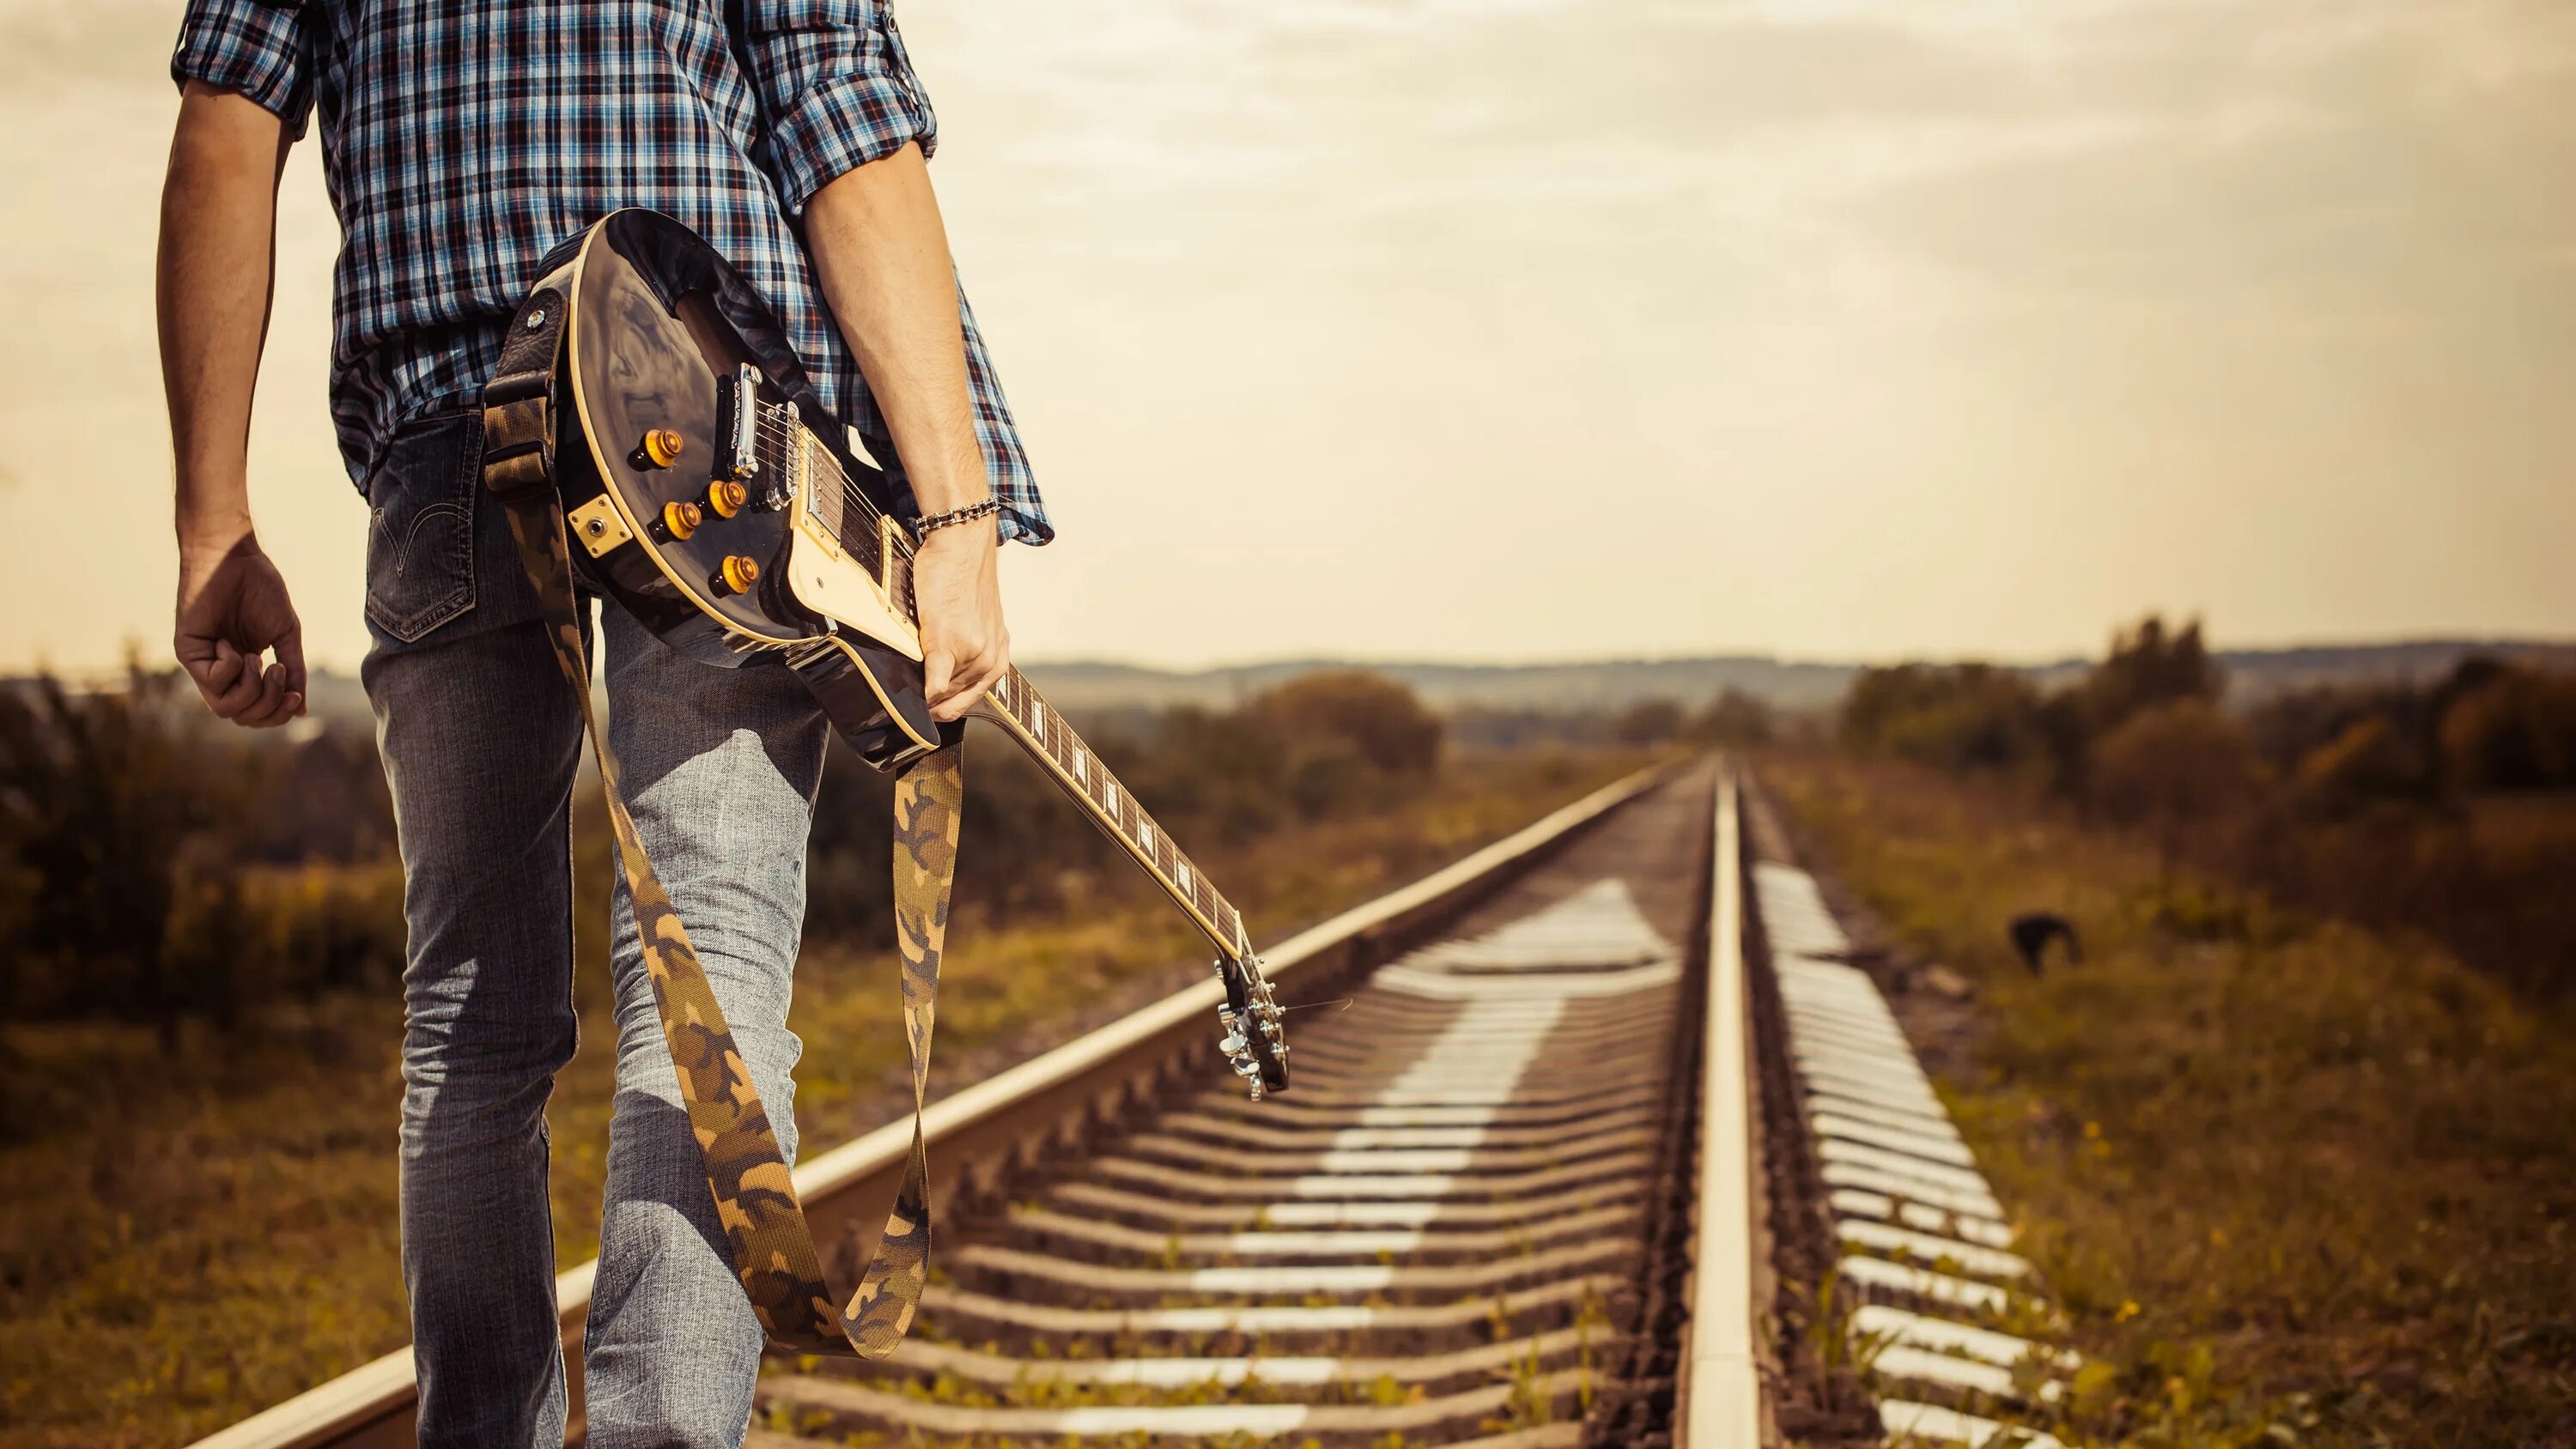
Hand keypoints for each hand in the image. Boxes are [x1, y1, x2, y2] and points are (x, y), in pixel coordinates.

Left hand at [174, 529, 305, 727]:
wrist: (235, 559)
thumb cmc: (260, 590)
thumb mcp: (286, 637)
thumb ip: (293, 672)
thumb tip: (301, 709)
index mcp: (245, 671)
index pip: (258, 713)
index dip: (278, 714)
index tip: (294, 695)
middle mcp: (223, 673)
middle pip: (243, 718)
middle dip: (269, 705)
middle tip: (277, 671)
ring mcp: (204, 665)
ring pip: (225, 709)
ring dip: (251, 688)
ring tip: (256, 657)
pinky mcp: (188, 653)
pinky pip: (213, 682)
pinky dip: (231, 666)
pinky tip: (228, 643)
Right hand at [912, 524, 1007, 722]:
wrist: (962, 546)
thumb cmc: (963, 579)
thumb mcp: (979, 622)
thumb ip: (967, 652)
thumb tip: (940, 678)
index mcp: (997, 657)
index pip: (969, 700)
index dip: (947, 710)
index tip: (928, 714)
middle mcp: (989, 660)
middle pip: (954, 701)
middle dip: (933, 707)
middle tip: (911, 708)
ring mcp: (971, 653)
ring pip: (942, 694)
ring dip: (923, 698)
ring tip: (904, 692)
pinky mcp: (946, 642)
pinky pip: (936, 680)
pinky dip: (926, 691)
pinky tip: (916, 697)